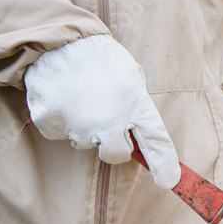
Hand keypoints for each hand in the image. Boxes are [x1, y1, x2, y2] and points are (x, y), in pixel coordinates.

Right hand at [24, 35, 180, 188]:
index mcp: (135, 103)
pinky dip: (62, 120)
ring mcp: (79, 126)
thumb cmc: (98, 58)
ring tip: (81, 96)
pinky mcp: (53, 126)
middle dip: (113, 144)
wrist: (57, 43)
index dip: (164, 163)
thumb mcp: (130, 76)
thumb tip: (136, 132)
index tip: (169, 180)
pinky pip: (61, 133)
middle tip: (105, 119)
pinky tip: (63, 98)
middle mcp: (109, 121)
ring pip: (84, 142)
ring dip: (85, 127)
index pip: (156, 141)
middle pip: (115, 154)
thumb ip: (136, 106)